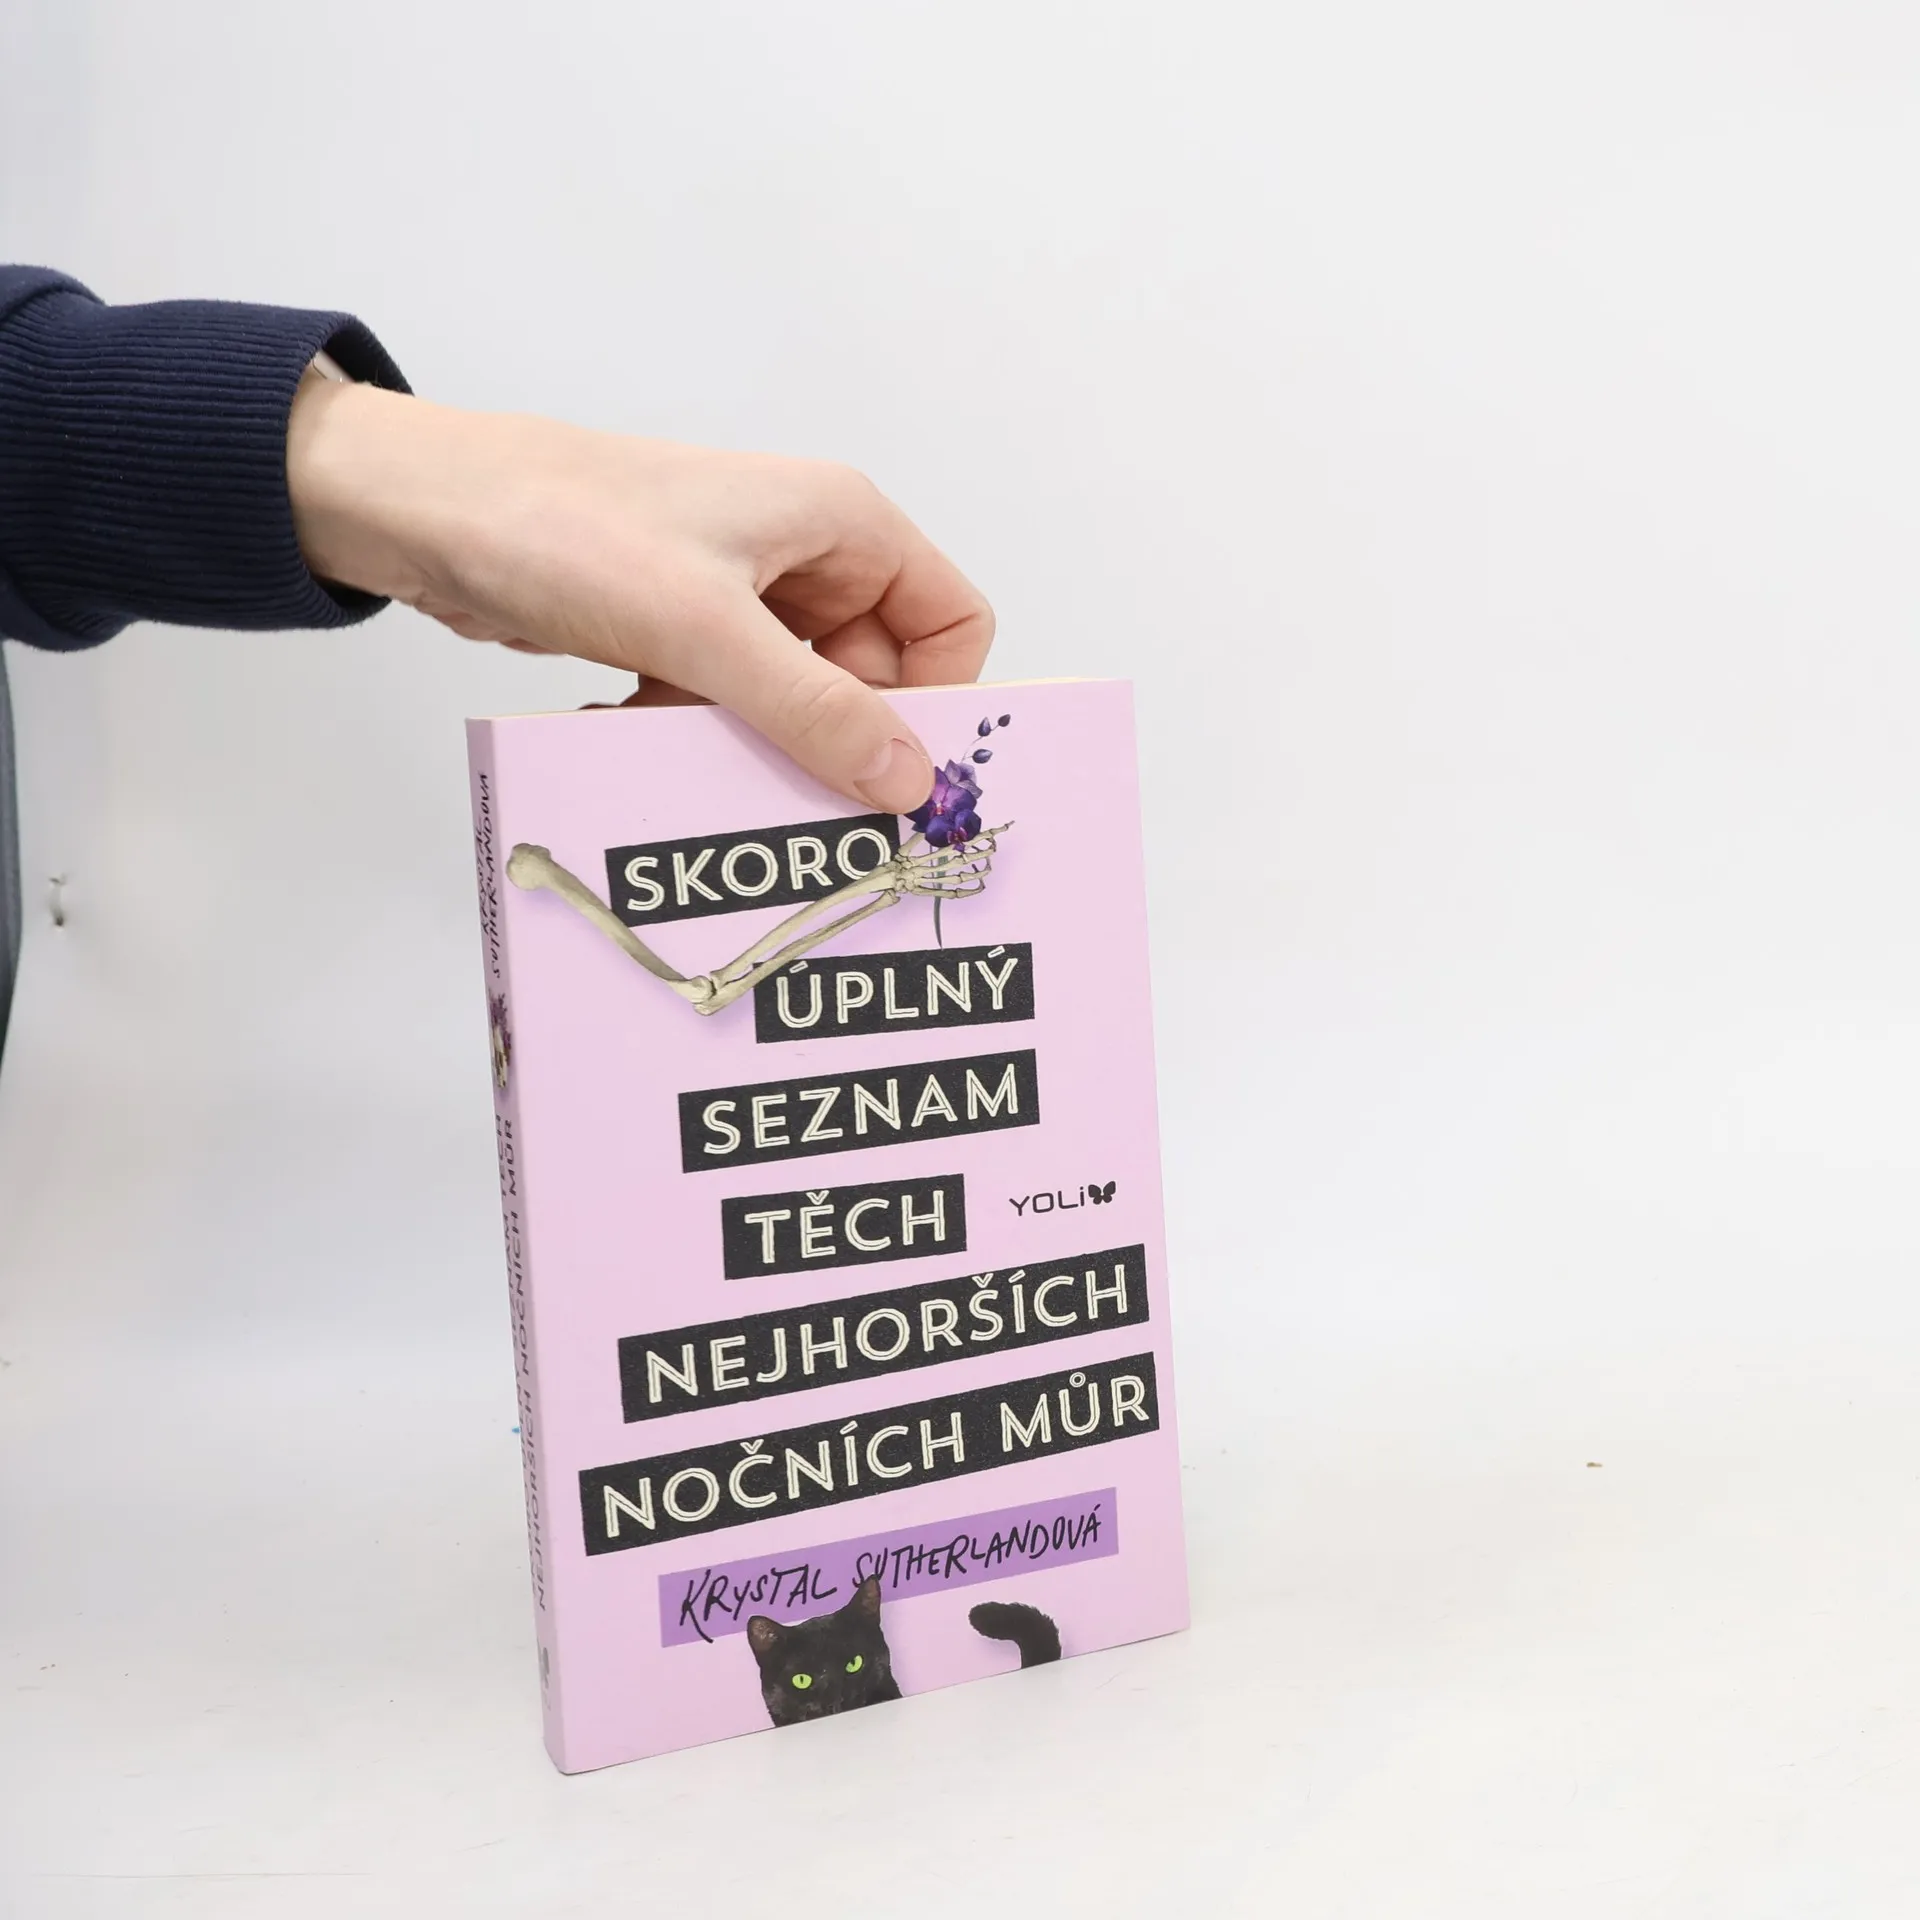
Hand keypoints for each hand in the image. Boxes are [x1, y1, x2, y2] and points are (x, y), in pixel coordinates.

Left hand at [285, 378, 993, 813]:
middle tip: (792, 800)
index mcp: (841, 525)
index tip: (895, 775)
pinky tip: (638, 733)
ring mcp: (742, 598)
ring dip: (753, 746)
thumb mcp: (706, 629)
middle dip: (832, 741)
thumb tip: (912, 783)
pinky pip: (729, 708)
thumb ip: (815, 709)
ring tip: (691, 756)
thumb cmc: (566, 527)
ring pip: (796, 704)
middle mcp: (805, 558)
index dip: (935, 701)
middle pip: (874, 678)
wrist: (424, 509)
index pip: (949, 623)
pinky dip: (694, 735)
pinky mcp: (683, 634)